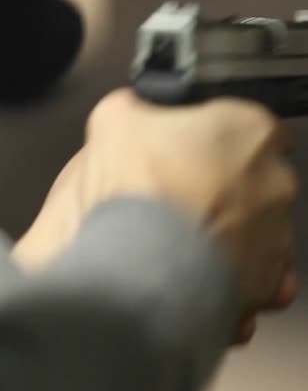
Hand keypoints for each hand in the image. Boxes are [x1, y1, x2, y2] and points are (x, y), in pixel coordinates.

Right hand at [14, 89, 297, 338]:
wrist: (138, 268)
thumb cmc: (134, 191)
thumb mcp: (115, 122)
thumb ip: (135, 107)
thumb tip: (135, 110)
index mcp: (248, 131)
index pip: (245, 123)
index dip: (214, 138)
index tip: (189, 152)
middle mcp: (274, 182)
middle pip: (251, 177)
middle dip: (221, 186)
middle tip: (179, 197)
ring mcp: (274, 236)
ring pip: (253, 227)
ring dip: (223, 230)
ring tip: (179, 240)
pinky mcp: (263, 283)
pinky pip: (256, 275)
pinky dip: (231, 274)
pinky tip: (198, 271)